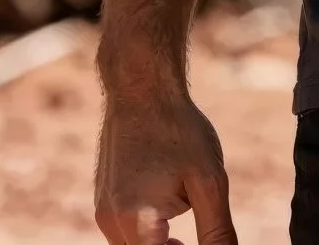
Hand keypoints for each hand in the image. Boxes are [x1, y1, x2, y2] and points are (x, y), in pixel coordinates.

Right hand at [95, 88, 237, 244]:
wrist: (143, 89)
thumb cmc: (179, 130)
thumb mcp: (209, 181)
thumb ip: (216, 231)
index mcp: (138, 223)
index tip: (191, 237)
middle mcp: (112, 223)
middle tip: (189, 236)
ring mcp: (103, 213)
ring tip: (183, 217)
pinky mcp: (102, 201)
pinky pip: (123, 233)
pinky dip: (146, 232)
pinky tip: (167, 203)